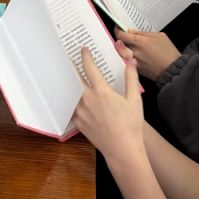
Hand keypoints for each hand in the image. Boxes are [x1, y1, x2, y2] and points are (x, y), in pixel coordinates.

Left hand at [73, 47, 144, 165]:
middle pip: (74, 78)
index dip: (85, 56)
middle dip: (71, 67)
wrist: (123, 149)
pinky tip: (67, 97)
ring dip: (68, 82)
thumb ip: (131, 78)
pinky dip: (68, 100)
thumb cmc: (131, 125)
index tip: (83, 49)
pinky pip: (70, 107)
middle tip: (67, 58)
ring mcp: (81, 112)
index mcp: (101, 91)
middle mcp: (87, 99)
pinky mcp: (78, 122)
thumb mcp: (134, 99)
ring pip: (70, 92)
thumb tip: (130, 61)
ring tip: (64, 75)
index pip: (89, 68)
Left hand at [114, 30, 179, 80]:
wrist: (173, 70)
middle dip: (120, 39)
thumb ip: (143, 33)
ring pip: (122, 53)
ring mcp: (134, 62)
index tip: (119, 28)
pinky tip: (137, 54)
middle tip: (124, 36)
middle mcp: (135, 52)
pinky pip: (128, 60)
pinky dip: (129, 56)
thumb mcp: (159, 36)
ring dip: (124, 48)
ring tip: (132, 46)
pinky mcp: (136, 69)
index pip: (120, 35)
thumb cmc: (169, 53)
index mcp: (140, 42)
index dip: (118, 30)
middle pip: (119, 44)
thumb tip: (131, 31)